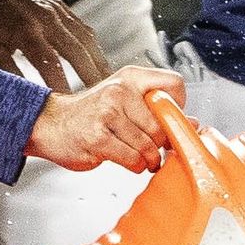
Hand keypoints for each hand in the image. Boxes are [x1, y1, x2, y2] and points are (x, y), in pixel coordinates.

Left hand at [0, 0, 110, 90]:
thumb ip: (5, 70)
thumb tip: (21, 93)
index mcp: (26, 30)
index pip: (49, 62)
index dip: (62, 83)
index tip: (69, 104)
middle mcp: (46, 19)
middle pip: (77, 50)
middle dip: (91, 74)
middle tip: (101, 96)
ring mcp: (57, 10)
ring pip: (86, 38)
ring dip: (98, 60)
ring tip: (106, 81)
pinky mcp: (61, 7)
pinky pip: (83, 27)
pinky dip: (93, 45)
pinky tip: (96, 59)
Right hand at [25, 65, 186, 172]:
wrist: (50, 124)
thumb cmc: (91, 114)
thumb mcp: (124, 100)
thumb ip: (156, 109)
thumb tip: (194, 123)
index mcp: (131, 77)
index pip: (175, 84)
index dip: (178, 108)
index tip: (168, 121)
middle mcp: (120, 90)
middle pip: (163, 124)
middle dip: (162, 143)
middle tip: (154, 149)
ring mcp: (107, 113)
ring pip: (149, 145)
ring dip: (148, 159)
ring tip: (140, 158)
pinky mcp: (97, 137)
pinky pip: (132, 159)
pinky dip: (135, 166)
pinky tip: (127, 161)